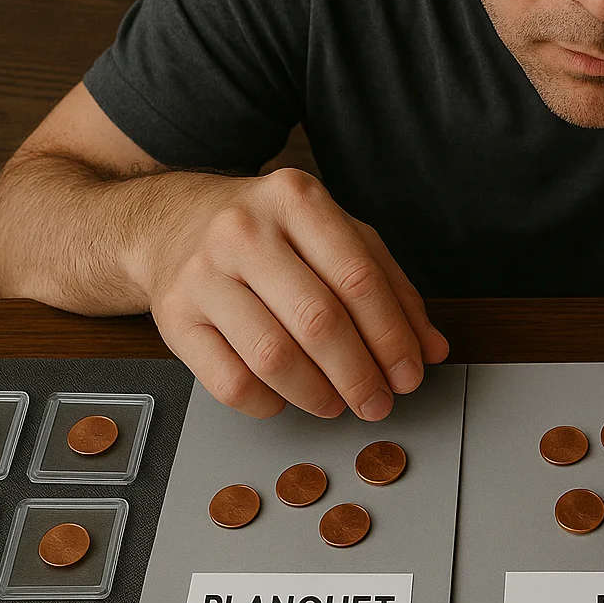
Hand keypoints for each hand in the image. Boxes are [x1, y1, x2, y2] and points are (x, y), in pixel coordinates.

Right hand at [138, 167, 448, 419]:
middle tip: (378, 402)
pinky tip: (286, 398)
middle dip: (359, 374)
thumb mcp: (337, 237)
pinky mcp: (173, 315)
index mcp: (297, 199)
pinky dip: (268, 402)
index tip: (409, 374)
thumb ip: (390, 287)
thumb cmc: (271, 235)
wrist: (173, 223)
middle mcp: (245, 230)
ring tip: (337, 403)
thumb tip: (430, 348)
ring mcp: (202, 272)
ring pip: (273, 356)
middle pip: (318, 320)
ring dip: (317, 394)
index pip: (359, 278)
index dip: (392, 336)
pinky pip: (229, 381)